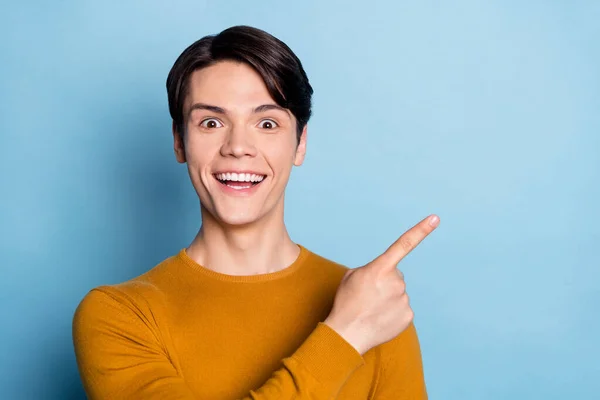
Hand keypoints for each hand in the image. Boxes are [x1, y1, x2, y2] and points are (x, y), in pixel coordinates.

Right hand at [324, 214, 438, 354]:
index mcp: (380, 268)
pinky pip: (402, 308)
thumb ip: (370, 269)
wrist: (347, 334)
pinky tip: (380, 318)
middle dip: (385, 282)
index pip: (403, 244)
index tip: (435, 218)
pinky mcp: (408, 316)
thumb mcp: (351, 277)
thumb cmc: (346, 303)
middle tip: (368, 295)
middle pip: (396, 276)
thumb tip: (383, 275)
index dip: (421, 230)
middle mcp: (396, 282)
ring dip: (388, 298)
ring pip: (398, 293)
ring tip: (371, 308)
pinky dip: (393, 312)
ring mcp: (404, 299)